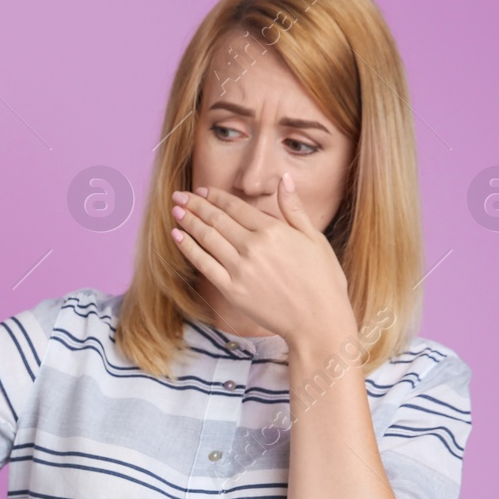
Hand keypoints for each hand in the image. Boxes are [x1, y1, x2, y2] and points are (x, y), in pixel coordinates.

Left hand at [169, 177, 354, 345]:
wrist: (317, 320)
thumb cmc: (322, 279)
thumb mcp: (314, 238)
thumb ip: (294, 208)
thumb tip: (284, 179)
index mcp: (273, 230)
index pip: (235, 207)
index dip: (215, 197)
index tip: (202, 190)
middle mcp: (253, 246)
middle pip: (216, 219)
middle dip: (195, 205)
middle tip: (179, 196)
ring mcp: (240, 269)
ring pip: (207, 238)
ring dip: (188, 222)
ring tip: (175, 210)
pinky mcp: (231, 289)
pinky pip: (203, 264)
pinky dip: (188, 248)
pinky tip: (177, 236)